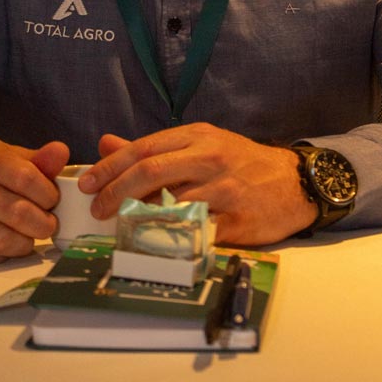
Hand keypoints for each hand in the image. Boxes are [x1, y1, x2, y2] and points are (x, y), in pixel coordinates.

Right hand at [0, 138, 69, 265]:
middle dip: (42, 224)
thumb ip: (37, 160)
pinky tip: (7, 244)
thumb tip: (62, 152)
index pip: (25, 178)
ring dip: (25, 243)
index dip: (48, 194)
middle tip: (48, 224)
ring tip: (30, 235)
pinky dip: (3, 256)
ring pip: (1, 241)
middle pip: (16, 213)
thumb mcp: (6, 157)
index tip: (52, 201)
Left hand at [78, 123, 315, 244]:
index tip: (87, 183)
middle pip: (152, 171)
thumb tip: (107, 144)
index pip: (144, 148)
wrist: (294, 181)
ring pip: (171, 203)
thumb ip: (153, 148)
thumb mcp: (200, 144)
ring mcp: (225, 190)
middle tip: (97, 209)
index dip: (111, 166)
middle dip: (116, 191)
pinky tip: (153, 245)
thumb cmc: (241, 162)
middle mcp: (209, 158)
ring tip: (118, 227)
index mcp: (197, 137)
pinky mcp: (238, 221)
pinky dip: (171, 238)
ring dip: (138, 217)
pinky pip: (197, 232)